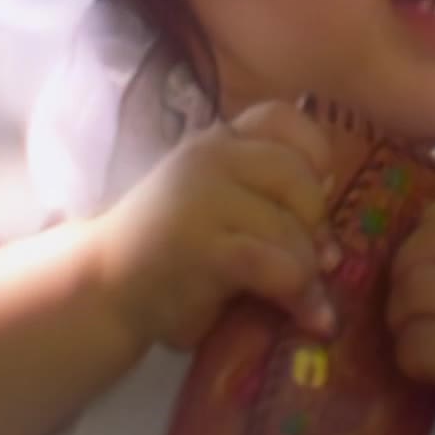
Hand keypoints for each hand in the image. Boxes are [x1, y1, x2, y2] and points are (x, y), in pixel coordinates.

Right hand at [88, 101, 339, 352]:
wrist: (103, 287)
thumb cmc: (172, 249)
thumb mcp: (218, 202)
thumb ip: (267, 198)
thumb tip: (331, 236)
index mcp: (216, 141)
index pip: (282, 118)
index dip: (314, 154)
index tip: (315, 193)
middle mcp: (209, 157)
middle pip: (300, 177)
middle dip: (315, 224)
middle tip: (312, 257)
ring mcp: (202, 198)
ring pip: (292, 228)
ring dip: (309, 272)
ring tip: (305, 297)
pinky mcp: (202, 248)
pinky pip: (278, 265)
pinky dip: (300, 295)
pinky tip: (306, 315)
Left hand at [387, 188, 434, 434]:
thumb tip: (411, 242)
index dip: (427, 234)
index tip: (428, 266)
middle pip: (422, 249)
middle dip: (401, 282)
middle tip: (411, 311)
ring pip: (411, 292)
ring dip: (402, 322)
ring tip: (422, 342)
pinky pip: (414, 342)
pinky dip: (411, 361)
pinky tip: (433, 373)